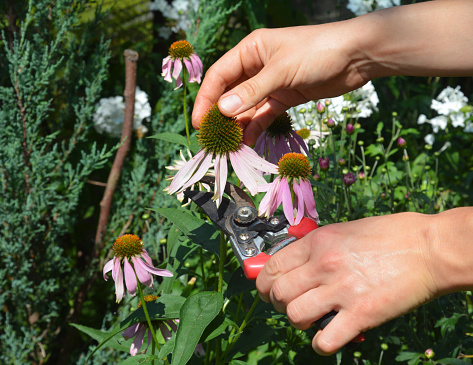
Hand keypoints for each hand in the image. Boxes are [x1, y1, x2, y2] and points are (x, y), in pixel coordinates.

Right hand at [192, 22, 369, 144]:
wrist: (356, 56)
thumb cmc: (317, 52)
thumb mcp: (281, 71)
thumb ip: (252, 93)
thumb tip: (223, 111)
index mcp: (250, 50)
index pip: (219, 76)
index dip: (206, 99)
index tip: (199, 123)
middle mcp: (257, 66)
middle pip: (231, 94)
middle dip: (221, 117)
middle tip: (213, 139)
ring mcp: (271, 83)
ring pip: (247, 107)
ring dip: (239, 125)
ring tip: (231, 146)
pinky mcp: (285, 97)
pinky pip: (265, 115)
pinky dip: (257, 127)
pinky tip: (249, 142)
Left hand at [256, 213, 440, 354]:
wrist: (428, 248)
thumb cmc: (391, 235)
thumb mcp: (345, 229)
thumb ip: (317, 247)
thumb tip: (296, 263)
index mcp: (318, 242)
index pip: (272, 266)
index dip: (263, 283)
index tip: (267, 290)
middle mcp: (324, 264)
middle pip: (277, 292)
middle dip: (278, 304)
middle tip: (291, 305)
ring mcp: (341, 289)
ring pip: (294, 315)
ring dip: (298, 322)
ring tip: (312, 319)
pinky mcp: (361, 313)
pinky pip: (325, 339)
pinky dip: (322, 343)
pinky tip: (330, 335)